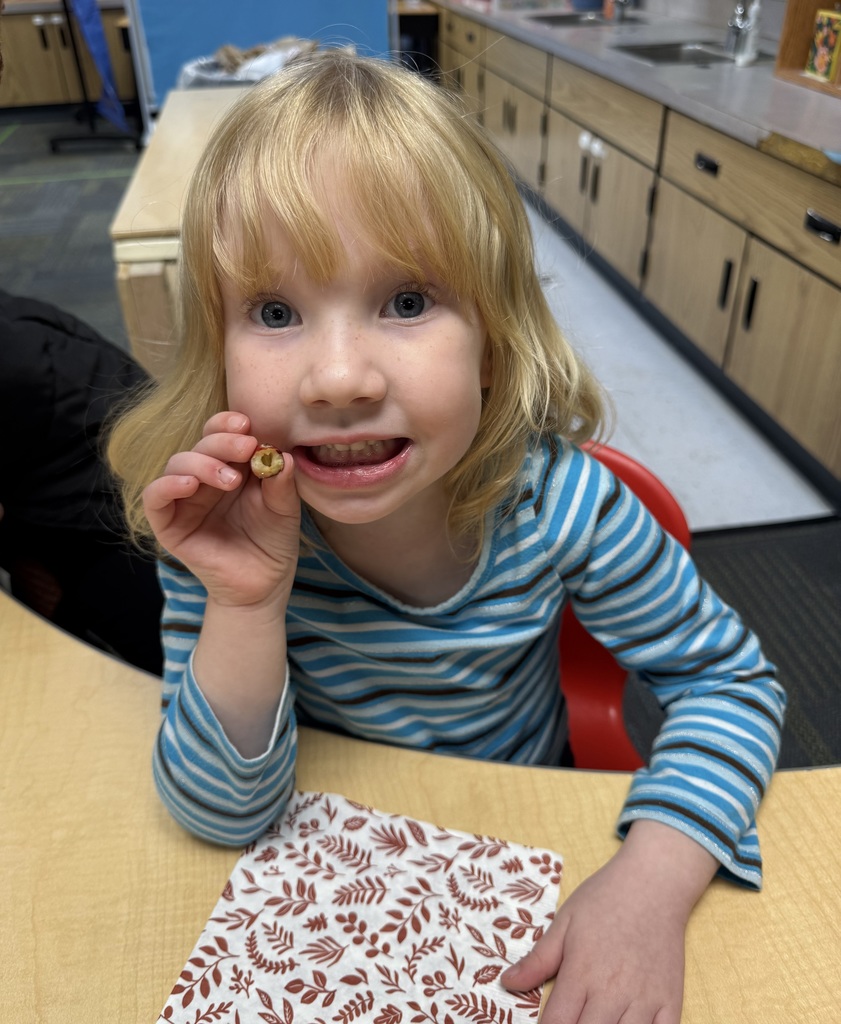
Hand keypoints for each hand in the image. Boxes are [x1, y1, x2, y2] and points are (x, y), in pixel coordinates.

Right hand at [142, 411, 300, 608]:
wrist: (264, 585)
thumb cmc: (273, 543)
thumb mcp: (284, 509)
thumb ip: (281, 482)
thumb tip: (281, 454)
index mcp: (231, 468)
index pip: (219, 434)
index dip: (227, 423)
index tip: (247, 424)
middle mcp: (205, 480)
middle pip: (201, 445)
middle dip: (222, 441)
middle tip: (247, 446)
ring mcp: (185, 501)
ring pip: (178, 464)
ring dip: (202, 463)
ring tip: (230, 479)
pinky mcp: (169, 525)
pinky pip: (155, 498)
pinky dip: (167, 485)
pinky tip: (190, 485)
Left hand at [501, 821, 717, 1023]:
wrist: (654, 882)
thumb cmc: (604, 899)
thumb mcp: (565, 922)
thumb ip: (538, 959)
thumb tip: (507, 983)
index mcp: (581, 972)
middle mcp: (612, 992)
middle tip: (571, 1021)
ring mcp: (645, 1000)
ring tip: (595, 1022)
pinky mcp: (671, 1002)